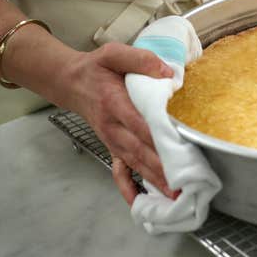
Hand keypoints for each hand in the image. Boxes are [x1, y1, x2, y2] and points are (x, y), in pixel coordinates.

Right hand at [57, 42, 176, 204]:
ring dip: (155, 181)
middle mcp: (114, 127)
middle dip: (163, 168)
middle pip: (141, 150)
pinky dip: (129, 188)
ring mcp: (113, 140)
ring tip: (176, 195)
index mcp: (116, 103)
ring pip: (136, 164)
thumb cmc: (96, 68)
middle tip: (186, 182)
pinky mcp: (113, 147)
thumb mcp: (113, 54)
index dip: (158, 138)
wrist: (70, 82)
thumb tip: (168, 73)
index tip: (178, 150)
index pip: (140, 124)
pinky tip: (142, 202)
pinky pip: (119, 171)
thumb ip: (140, 60)